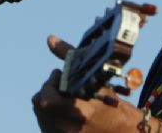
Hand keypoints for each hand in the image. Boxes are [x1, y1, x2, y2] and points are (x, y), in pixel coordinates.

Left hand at [31, 36, 145, 132]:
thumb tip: (49, 39)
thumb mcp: (95, 78)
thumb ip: (70, 56)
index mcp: (80, 112)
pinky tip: (65, 109)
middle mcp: (70, 128)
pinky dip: (50, 114)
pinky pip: (44, 124)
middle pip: (39, 104)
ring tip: (66, 98)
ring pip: (40, 114)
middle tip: (63, 84)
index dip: (49, 84)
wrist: (122, 131)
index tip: (59, 75)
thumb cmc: (110, 102)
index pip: (46, 101)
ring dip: (48, 101)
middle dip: (48, 90)